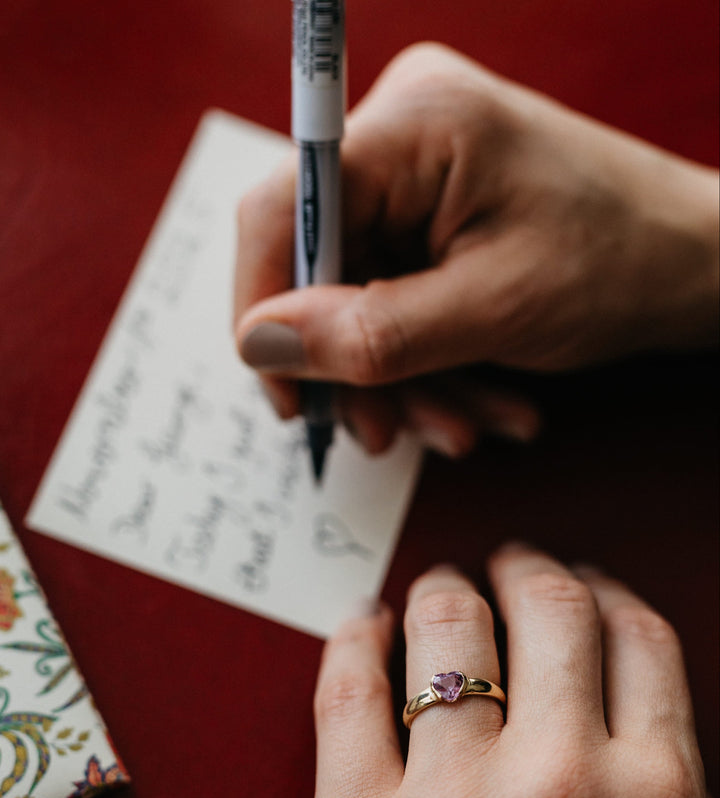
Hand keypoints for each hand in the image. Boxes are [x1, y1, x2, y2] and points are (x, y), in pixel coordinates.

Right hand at [234, 44, 718, 455]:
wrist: (691, 263)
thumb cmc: (618, 264)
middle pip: (319, 264)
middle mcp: (403, 136)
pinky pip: (395, 298)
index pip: (281, 208)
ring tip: (463, 427)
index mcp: (414, 124)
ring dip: (401, 377)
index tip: (291, 398)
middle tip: (388, 434)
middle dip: (358, 364)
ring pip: (356, 296)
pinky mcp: (432, 214)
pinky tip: (479, 400)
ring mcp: (416, 175)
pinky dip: (429, 360)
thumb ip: (370, 332)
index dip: (264, 308)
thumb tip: (259, 343)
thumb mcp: (492, 311)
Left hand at [306, 546, 717, 797]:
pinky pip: (346, 687)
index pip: (638, 635)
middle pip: (548, 605)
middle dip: (529, 567)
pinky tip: (363, 623)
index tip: (585, 585)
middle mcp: (560, 780)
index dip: (608, 592)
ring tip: (438, 591)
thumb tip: (644, 726)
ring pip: (445, 623)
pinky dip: (354, 635)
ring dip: (445, 588)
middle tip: (509, 565)